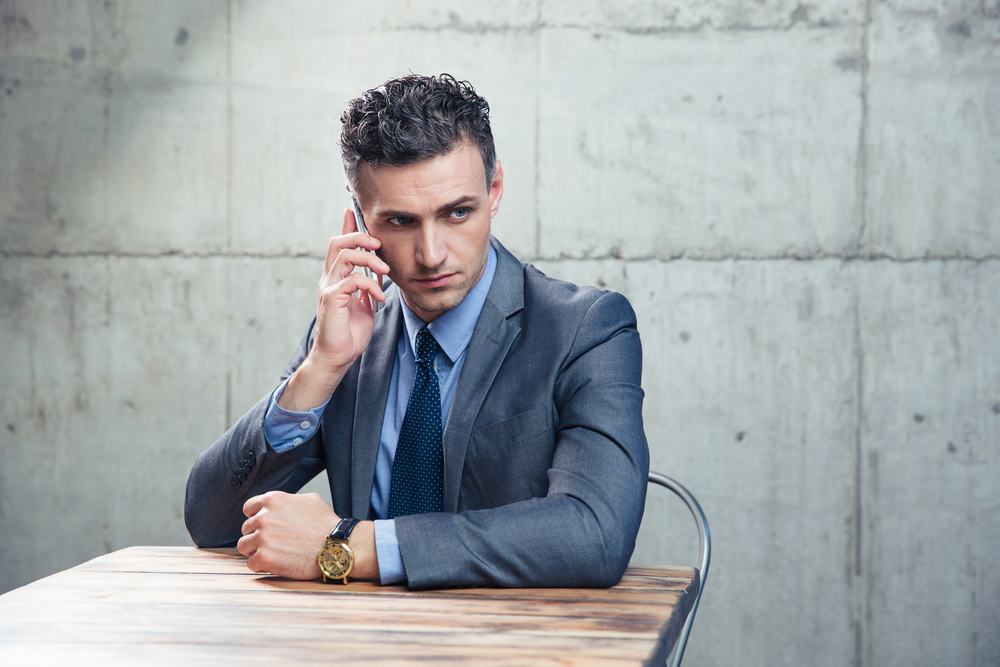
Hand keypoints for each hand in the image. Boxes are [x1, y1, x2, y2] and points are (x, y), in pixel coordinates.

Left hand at [238, 491, 379, 580]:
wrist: (335, 546)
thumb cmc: (325, 524)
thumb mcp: (309, 499)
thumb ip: (287, 500)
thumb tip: (278, 505)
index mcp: (273, 500)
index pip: (249, 508)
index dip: (256, 517)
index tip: (265, 526)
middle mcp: (264, 516)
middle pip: (246, 528)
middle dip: (258, 535)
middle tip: (274, 543)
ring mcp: (262, 537)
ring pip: (244, 546)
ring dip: (255, 550)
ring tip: (272, 554)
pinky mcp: (264, 557)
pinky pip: (251, 563)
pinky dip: (261, 565)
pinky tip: (275, 563)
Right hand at [278, 208, 389, 410]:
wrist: (337, 357)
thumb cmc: (349, 334)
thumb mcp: (364, 305)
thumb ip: (367, 287)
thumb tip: (378, 273)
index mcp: (336, 277)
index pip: (339, 244)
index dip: (346, 226)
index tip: (353, 210)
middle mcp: (329, 278)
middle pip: (338, 242)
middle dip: (360, 236)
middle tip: (379, 244)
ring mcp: (328, 288)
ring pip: (345, 256)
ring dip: (369, 258)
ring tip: (385, 270)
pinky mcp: (331, 299)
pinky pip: (351, 280)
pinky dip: (369, 284)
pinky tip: (379, 296)